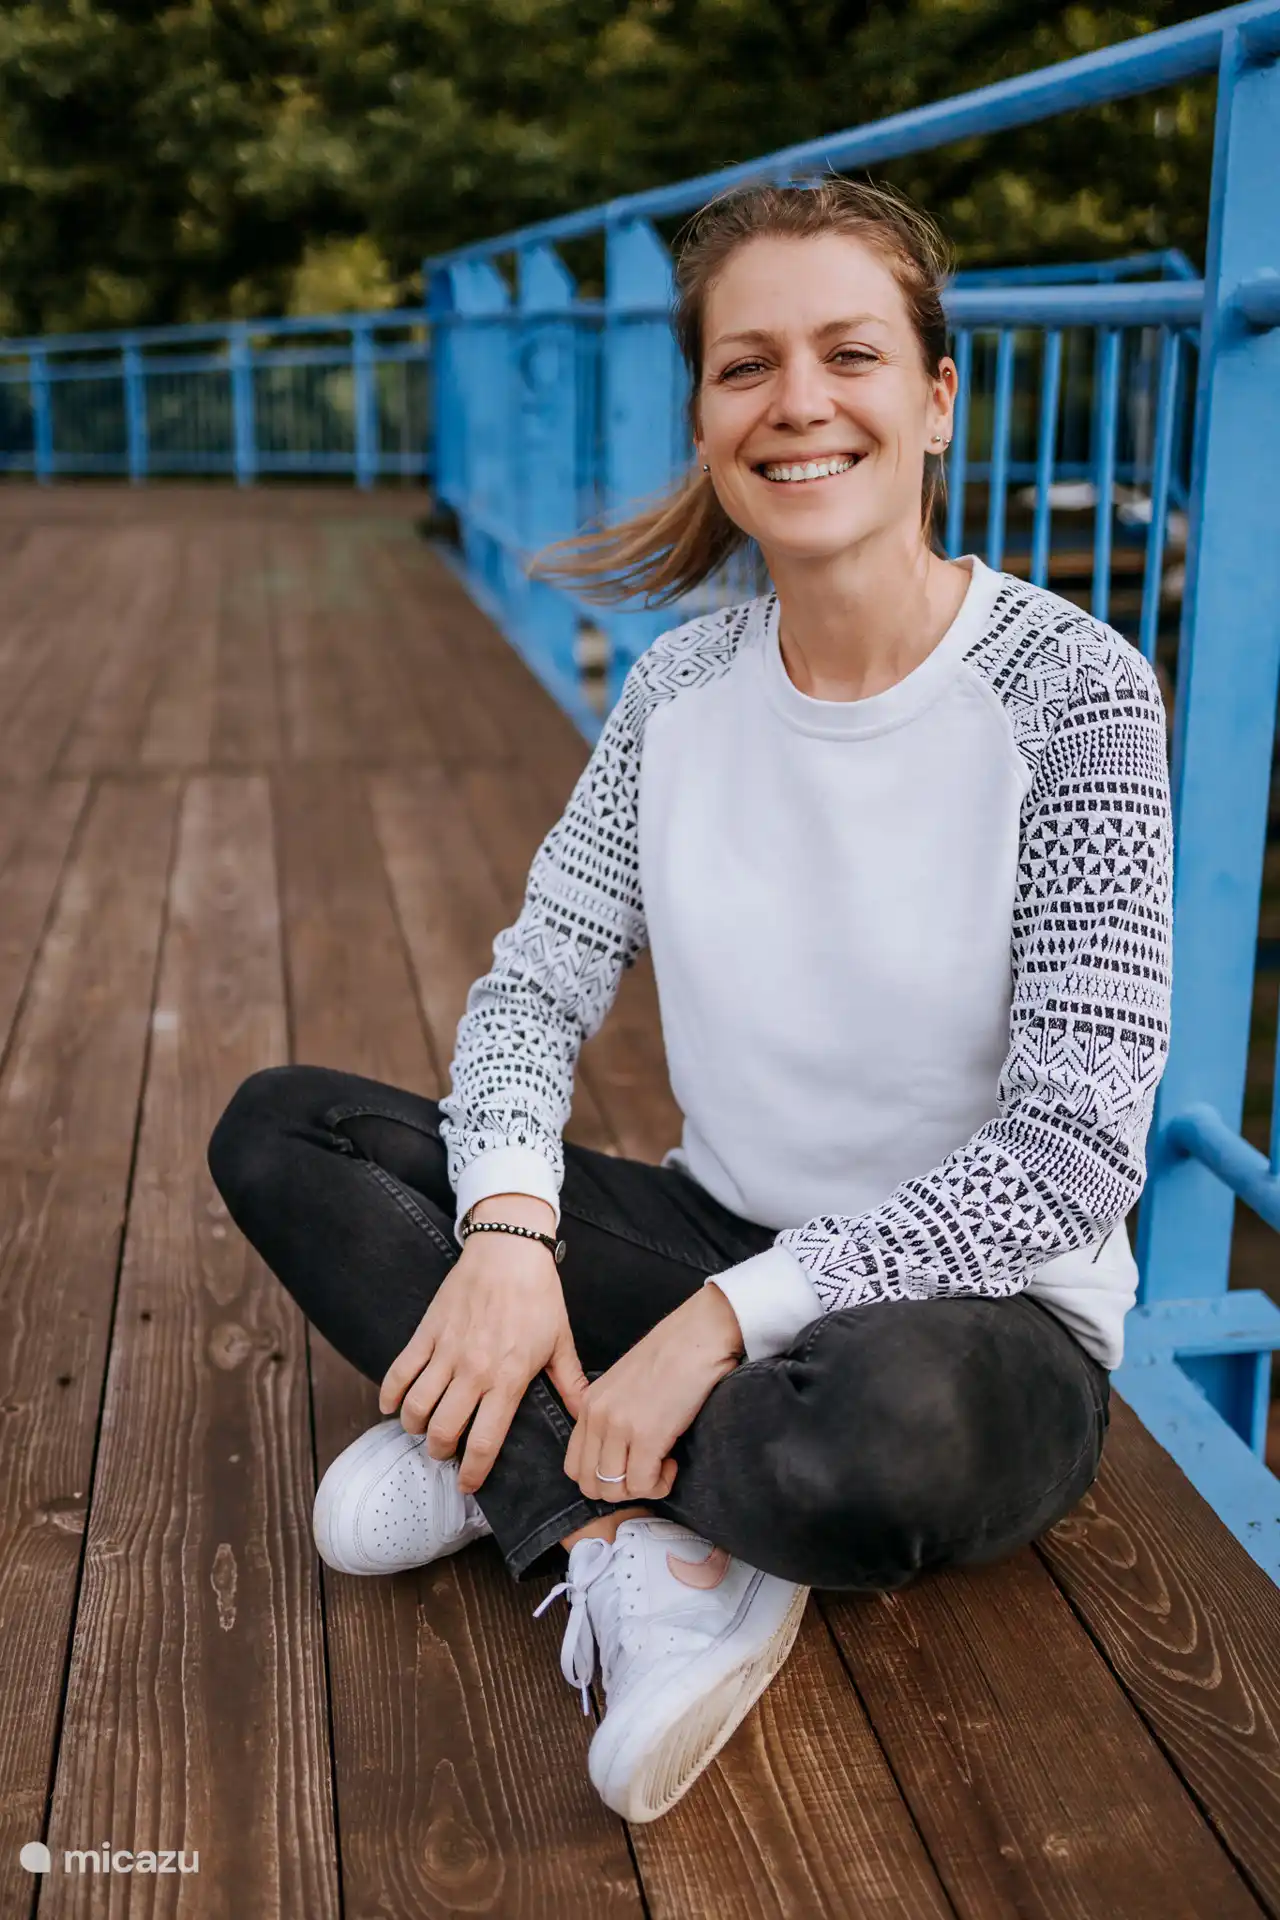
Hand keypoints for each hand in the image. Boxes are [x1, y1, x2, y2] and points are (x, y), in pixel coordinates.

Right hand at [378, 1196, 587, 1494]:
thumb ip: (570, 1385)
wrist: (509, 1250)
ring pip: (415, 1408)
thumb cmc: (538, 1295)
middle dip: (440, 1452)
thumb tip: (587, 1416)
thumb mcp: (560, 1342)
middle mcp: (473, 1372)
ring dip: (415, 1428)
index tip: (468, 1485)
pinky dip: (389, 1396)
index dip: (472, 1472)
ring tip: (422, 1430)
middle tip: (445, 1453)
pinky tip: (392, 1407)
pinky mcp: (426, 1334)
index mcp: (508, 1380)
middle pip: (442, 1432)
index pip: (483, 1442)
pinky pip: (398, 1373)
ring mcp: (445, 1353)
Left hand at [564, 1283, 743, 1502]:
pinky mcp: (648, 1435)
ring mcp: (620, 1426)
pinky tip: (673, 1461)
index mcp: (589, 1403)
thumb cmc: (672, 1355)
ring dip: (641, 1488)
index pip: (574, 1465)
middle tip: (647, 1471)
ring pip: (613, 1490)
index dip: (602, 1477)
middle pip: (589, 1484)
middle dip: (620, 1490)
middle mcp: (598, 1416)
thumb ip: (613, 1414)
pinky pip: (643, 1484)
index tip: (630, 1465)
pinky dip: (660, 1483)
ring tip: (663, 1464)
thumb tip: (622, 1453)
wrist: (699, 1336)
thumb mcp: (625, 1384)